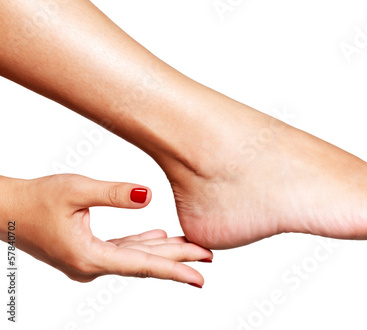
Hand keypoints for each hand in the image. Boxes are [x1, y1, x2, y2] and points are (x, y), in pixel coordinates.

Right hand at [0, 174, 211, 286]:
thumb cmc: (35, 199)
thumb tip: (149, 197)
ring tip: (191, 246)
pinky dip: (142, 243)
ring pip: (135, 256)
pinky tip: (159, 236)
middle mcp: (92, 265)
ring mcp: (89, 261)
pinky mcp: (87, 252)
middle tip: (208, 255)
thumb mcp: (76, 190)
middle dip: (177, 258)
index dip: (174, 270)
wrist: (5, 209)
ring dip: (163, 250)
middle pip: (144, 262)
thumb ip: (115, 194)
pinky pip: (122, 250)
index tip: (199, 277)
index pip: (143, 266)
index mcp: (90, 257)